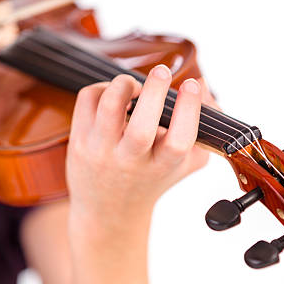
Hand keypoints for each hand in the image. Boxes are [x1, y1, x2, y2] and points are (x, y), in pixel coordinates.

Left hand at [67, 65, 213, 225]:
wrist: (110, 211)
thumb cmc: (153, 179)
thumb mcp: (186, 162)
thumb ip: (203, 127)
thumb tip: (201, 85)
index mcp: (164, 166)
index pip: (179, 140)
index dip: (188, 109)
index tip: (192, 85)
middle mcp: (132, 162)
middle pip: (142, 128)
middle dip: (154, 92)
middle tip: (162, 71)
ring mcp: (103, 153)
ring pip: (109, 108)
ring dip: (124, 85)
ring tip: (135, 85)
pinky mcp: (79, 143)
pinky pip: (88, 101)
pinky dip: (103, 88)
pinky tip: (114, 95)